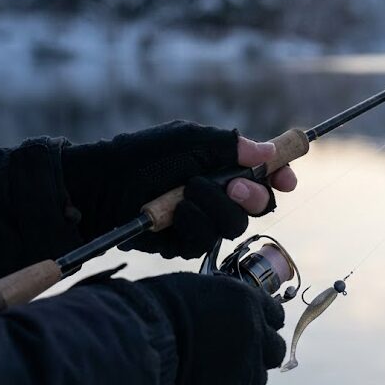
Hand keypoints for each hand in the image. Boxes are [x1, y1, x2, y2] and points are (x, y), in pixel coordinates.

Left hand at [62, 121, 296, 258]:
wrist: (98, 186)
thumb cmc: (141, 156)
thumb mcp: (188, 140)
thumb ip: (228, 145)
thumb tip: (266, 150)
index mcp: (222, 166)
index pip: (264, 174)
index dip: (280, 176)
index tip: (286, 179)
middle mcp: (218, 194)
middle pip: (258, 205)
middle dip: (251, 195)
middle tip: (234, 186)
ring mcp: (202, 220)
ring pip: (234, 225)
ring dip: (214, 207)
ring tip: (186, 193)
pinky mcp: (184, 243)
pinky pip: (205, 242)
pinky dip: (191, 224)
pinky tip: (172, 215)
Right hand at [136, 273, 285, 384]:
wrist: (144, 333)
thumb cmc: (160, 304)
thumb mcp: (199, 288)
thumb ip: (221, 303)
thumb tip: (219, 312)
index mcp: (248, 302)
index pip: (276, 315)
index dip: (265, 322)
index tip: (254, 327)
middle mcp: (254, 334)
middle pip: (275, 351)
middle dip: (260, 354)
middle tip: (240, 355)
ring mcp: (243, 366)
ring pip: (258, 381)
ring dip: (242, 379)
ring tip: (218, 377)